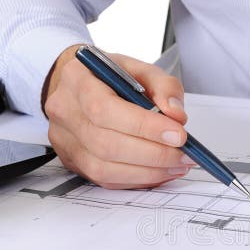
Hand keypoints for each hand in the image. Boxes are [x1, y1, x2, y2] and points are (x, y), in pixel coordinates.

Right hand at [44, 45, 193, 188]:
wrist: (79, 87)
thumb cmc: (111, 77)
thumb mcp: (140, 69)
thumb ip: (164, 87)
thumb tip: (176, 116)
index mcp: (78, 80)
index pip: (105, 109)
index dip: (144, 127)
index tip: (178, 135)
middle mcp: (65, 112)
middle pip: (106, 144)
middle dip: (153, 154)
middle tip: (184, 155)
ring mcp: (65, 141)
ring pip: (104, 169)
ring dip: (148, 172)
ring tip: (177, 165)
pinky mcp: (73, 162)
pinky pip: (106, 180)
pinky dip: (138, 179)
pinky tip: (160, 172)